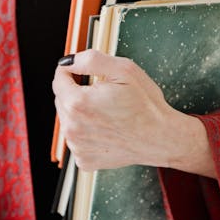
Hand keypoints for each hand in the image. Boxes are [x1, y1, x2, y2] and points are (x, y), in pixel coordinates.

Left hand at [53, 49, 215, 177]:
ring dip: (81, 113)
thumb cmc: (146, 105)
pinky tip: (106, 130)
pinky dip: (87, 133)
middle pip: (62, 100)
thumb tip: (68, 61)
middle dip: (77, 93)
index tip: (84, 73)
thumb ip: (90, 60)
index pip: (59, 79)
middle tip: (104, 95)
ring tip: (107, 114)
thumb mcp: (123, 69)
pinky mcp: (84, 159)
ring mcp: (77, 146)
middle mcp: (72, 127)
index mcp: (77, 103)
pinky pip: (77, 139)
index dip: (71, 72)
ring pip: (68, 120)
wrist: (161, 138)